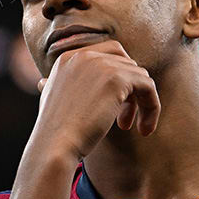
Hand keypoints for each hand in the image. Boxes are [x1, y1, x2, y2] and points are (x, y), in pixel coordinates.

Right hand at [30, 40, 161, 162]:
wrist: (55, 145)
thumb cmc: (56, 132)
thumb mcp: (50, 101)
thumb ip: (61, 86)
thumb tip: (46, 82)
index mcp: (68, 58)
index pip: (109, 53)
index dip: (121, 76)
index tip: (119, 102)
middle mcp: (84, 55)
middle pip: (126, 64)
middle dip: (131, 91)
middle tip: (124, 119)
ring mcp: (101, 64)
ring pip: (140, 76)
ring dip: (142, 102)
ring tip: (135, 127)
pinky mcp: (117, 79)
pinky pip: (148, 86)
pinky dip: (152, 106)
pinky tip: (145, 129)